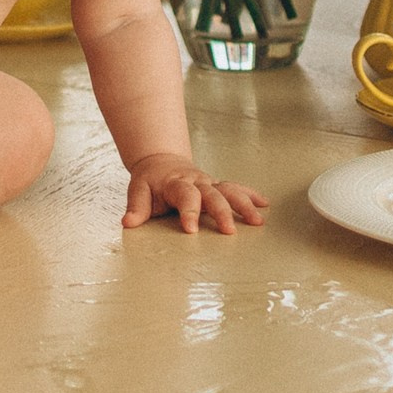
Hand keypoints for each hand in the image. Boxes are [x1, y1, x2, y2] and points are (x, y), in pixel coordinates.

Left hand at [123, 152, 268, 234]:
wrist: (160, 161)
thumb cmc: (150, 180)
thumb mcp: (138, 190)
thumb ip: (136, 207)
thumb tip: (128, 223)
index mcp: (176, 184)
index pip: (185, 196)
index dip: (189, 212)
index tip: (190, 230)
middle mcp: (196, 182)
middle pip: (212, 195)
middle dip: (222, 212)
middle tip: (229, 231)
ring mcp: (209, 183)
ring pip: (229, 190)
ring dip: (244, 204)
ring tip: (257, 220)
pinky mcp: (217, 186)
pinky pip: (236, 188)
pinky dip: (250, 195)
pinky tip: (264, 205)